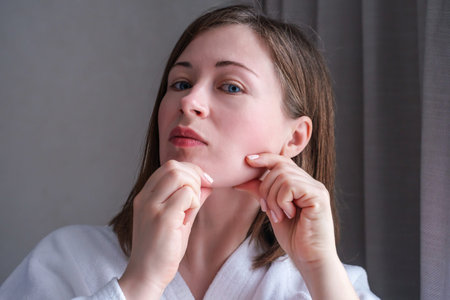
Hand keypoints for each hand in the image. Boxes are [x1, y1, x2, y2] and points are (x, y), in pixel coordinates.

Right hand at [119, 160, 212, 299]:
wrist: (147, 275)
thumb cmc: (161, 250)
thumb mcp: (177, 219)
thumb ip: (189, 200)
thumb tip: (206, 185)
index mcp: (145, 196)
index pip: (168, 167)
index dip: (190, 171)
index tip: (203, 183)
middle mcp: (145, 198)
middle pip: (173, 167)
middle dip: (194, 176)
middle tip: (201, 194)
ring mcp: (151, 207)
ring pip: (179, 176)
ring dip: (193, 188)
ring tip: (192, 207)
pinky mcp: (162, 218)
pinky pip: (186, 195)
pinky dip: (194, 201)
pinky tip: (189, 216)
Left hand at [234, 153, 336, 267]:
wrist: (310, 259)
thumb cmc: (294, 237)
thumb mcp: (272, 210)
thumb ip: (261, 193)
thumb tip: (241, 180)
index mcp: (301, 184)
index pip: (282, 161)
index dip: (264, 158)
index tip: (247, 161)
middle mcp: (311, 182)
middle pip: (279, 166)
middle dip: (265, 187)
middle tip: (266, 208)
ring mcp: (316, 188)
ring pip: (283, 176)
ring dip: (273, 198)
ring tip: (278, 216)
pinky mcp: (318, 196)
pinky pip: (290, 186)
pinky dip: (282, 201)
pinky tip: (288, 215)